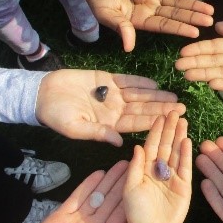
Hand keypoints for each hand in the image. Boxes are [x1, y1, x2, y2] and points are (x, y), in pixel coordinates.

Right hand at [9, 165, 138, 222]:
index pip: (121, 219)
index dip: (132, 202)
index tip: (144, 187)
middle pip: (112, 203)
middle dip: (123, 185)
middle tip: (137, 166)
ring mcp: (77, 222)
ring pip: (97, 197)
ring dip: (109, 181)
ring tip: (121, 164)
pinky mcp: (61, 217)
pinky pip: (77, 197)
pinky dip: (87, 185)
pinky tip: (98, 173)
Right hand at [35, 70, 186, 145]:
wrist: (41, 94)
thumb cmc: (55, 115)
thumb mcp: (74, 128)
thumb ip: (97, 133)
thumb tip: (118, 143)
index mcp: (109, 124)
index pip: (136, 123)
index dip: (154, 121)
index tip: (171, 121)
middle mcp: (114, 110)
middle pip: (142, 109)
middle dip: (161, 108)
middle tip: (182, 108)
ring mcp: (111, 95)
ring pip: (139, 95)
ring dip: (156, 95)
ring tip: (174, 96)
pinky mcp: (105, 79)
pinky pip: (126, 80)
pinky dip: (140, 81)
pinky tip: (155, 82)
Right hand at [81, 0, 213, 51]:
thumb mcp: (107, 14)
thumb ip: (121, 28)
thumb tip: (128, 47)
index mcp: (141, 21)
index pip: (164, 26)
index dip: (180, 28)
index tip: (195, 33)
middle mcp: (151, 10)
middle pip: (176, 14)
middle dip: (193, 17)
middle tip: (210, 20)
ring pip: (178, 1)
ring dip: (193, 6)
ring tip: (210, 9)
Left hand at [122, 111, 191, 222]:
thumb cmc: (136, 213)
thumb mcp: (129, 188)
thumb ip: (135, 167)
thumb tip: (138, 147)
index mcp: (145, 169)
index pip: (152, 145)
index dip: (156, 131)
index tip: (160, 116)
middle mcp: (159, 170)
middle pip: (166, 145)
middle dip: (170, 128)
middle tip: (175, 111)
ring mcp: (173, 177)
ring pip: (177, 152)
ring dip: (179, 136)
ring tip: (183, 120)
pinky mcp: (184, 185)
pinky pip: (185, 166)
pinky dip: (187, 154)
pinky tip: (187, 140)